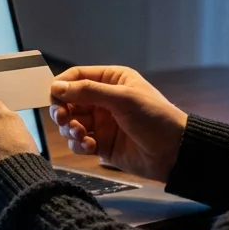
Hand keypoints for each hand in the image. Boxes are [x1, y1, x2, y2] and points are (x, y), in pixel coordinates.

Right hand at [50, 66, 188, 181]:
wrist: (175, 153)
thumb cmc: (155, 118)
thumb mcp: (123, 99)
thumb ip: (88, 91)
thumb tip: (56, 87)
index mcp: (111, 80)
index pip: (77, 76)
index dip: (61, 85)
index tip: (53, 97)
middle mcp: (103, 99)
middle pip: (68, 101)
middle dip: (62, 110)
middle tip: (64, 119)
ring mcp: (101, 122)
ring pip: (70, 122)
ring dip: (70, 129)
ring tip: (82, 135)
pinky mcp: (101, 144)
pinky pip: (79, 142)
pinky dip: (79, 144)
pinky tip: (90, 147)